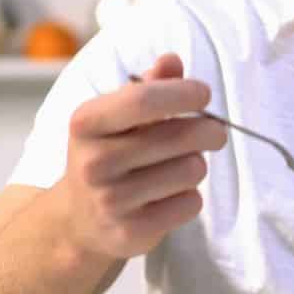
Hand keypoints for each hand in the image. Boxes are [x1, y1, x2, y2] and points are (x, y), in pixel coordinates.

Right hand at [55, 53, 227, 259]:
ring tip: (179, 166)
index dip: (182, 94)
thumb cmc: (107, 154)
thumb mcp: (117, 116)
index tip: (203, 94)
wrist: (78, 220)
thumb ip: (148, 86)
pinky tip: (170, 195)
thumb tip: (171, 61)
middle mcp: (94, 163)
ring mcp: (111, 201)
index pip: (143, 100)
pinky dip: (190, 197)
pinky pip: (190, 204)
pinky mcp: (131, 232)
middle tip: (214, 132)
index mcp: (86, 123)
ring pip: (191, 170)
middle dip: (209, 130)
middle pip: (179, 137)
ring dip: (196, 165)